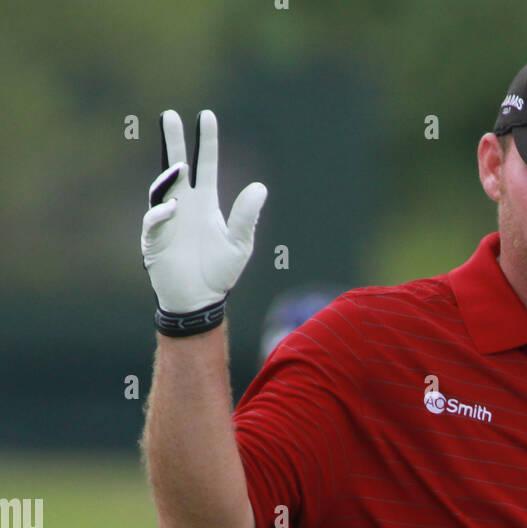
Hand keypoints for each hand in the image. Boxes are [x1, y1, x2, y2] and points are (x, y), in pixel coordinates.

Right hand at [141, 109, 266, 317]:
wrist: (199, 300)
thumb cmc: (219, 272)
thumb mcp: (239, 244)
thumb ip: (246, 216)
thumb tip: (260, 187)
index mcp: (206, 202)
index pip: (206, 164)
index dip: (207, 141)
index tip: (207, 116)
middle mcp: (184, 204)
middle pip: (177, 165)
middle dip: (174, 141)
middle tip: (170, 115)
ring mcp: (167, 219)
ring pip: (162, 188)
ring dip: (169, 176)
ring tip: (180, 167)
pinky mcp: (154, 239)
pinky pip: (154, 220)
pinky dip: (161, 213)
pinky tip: (172, 208)